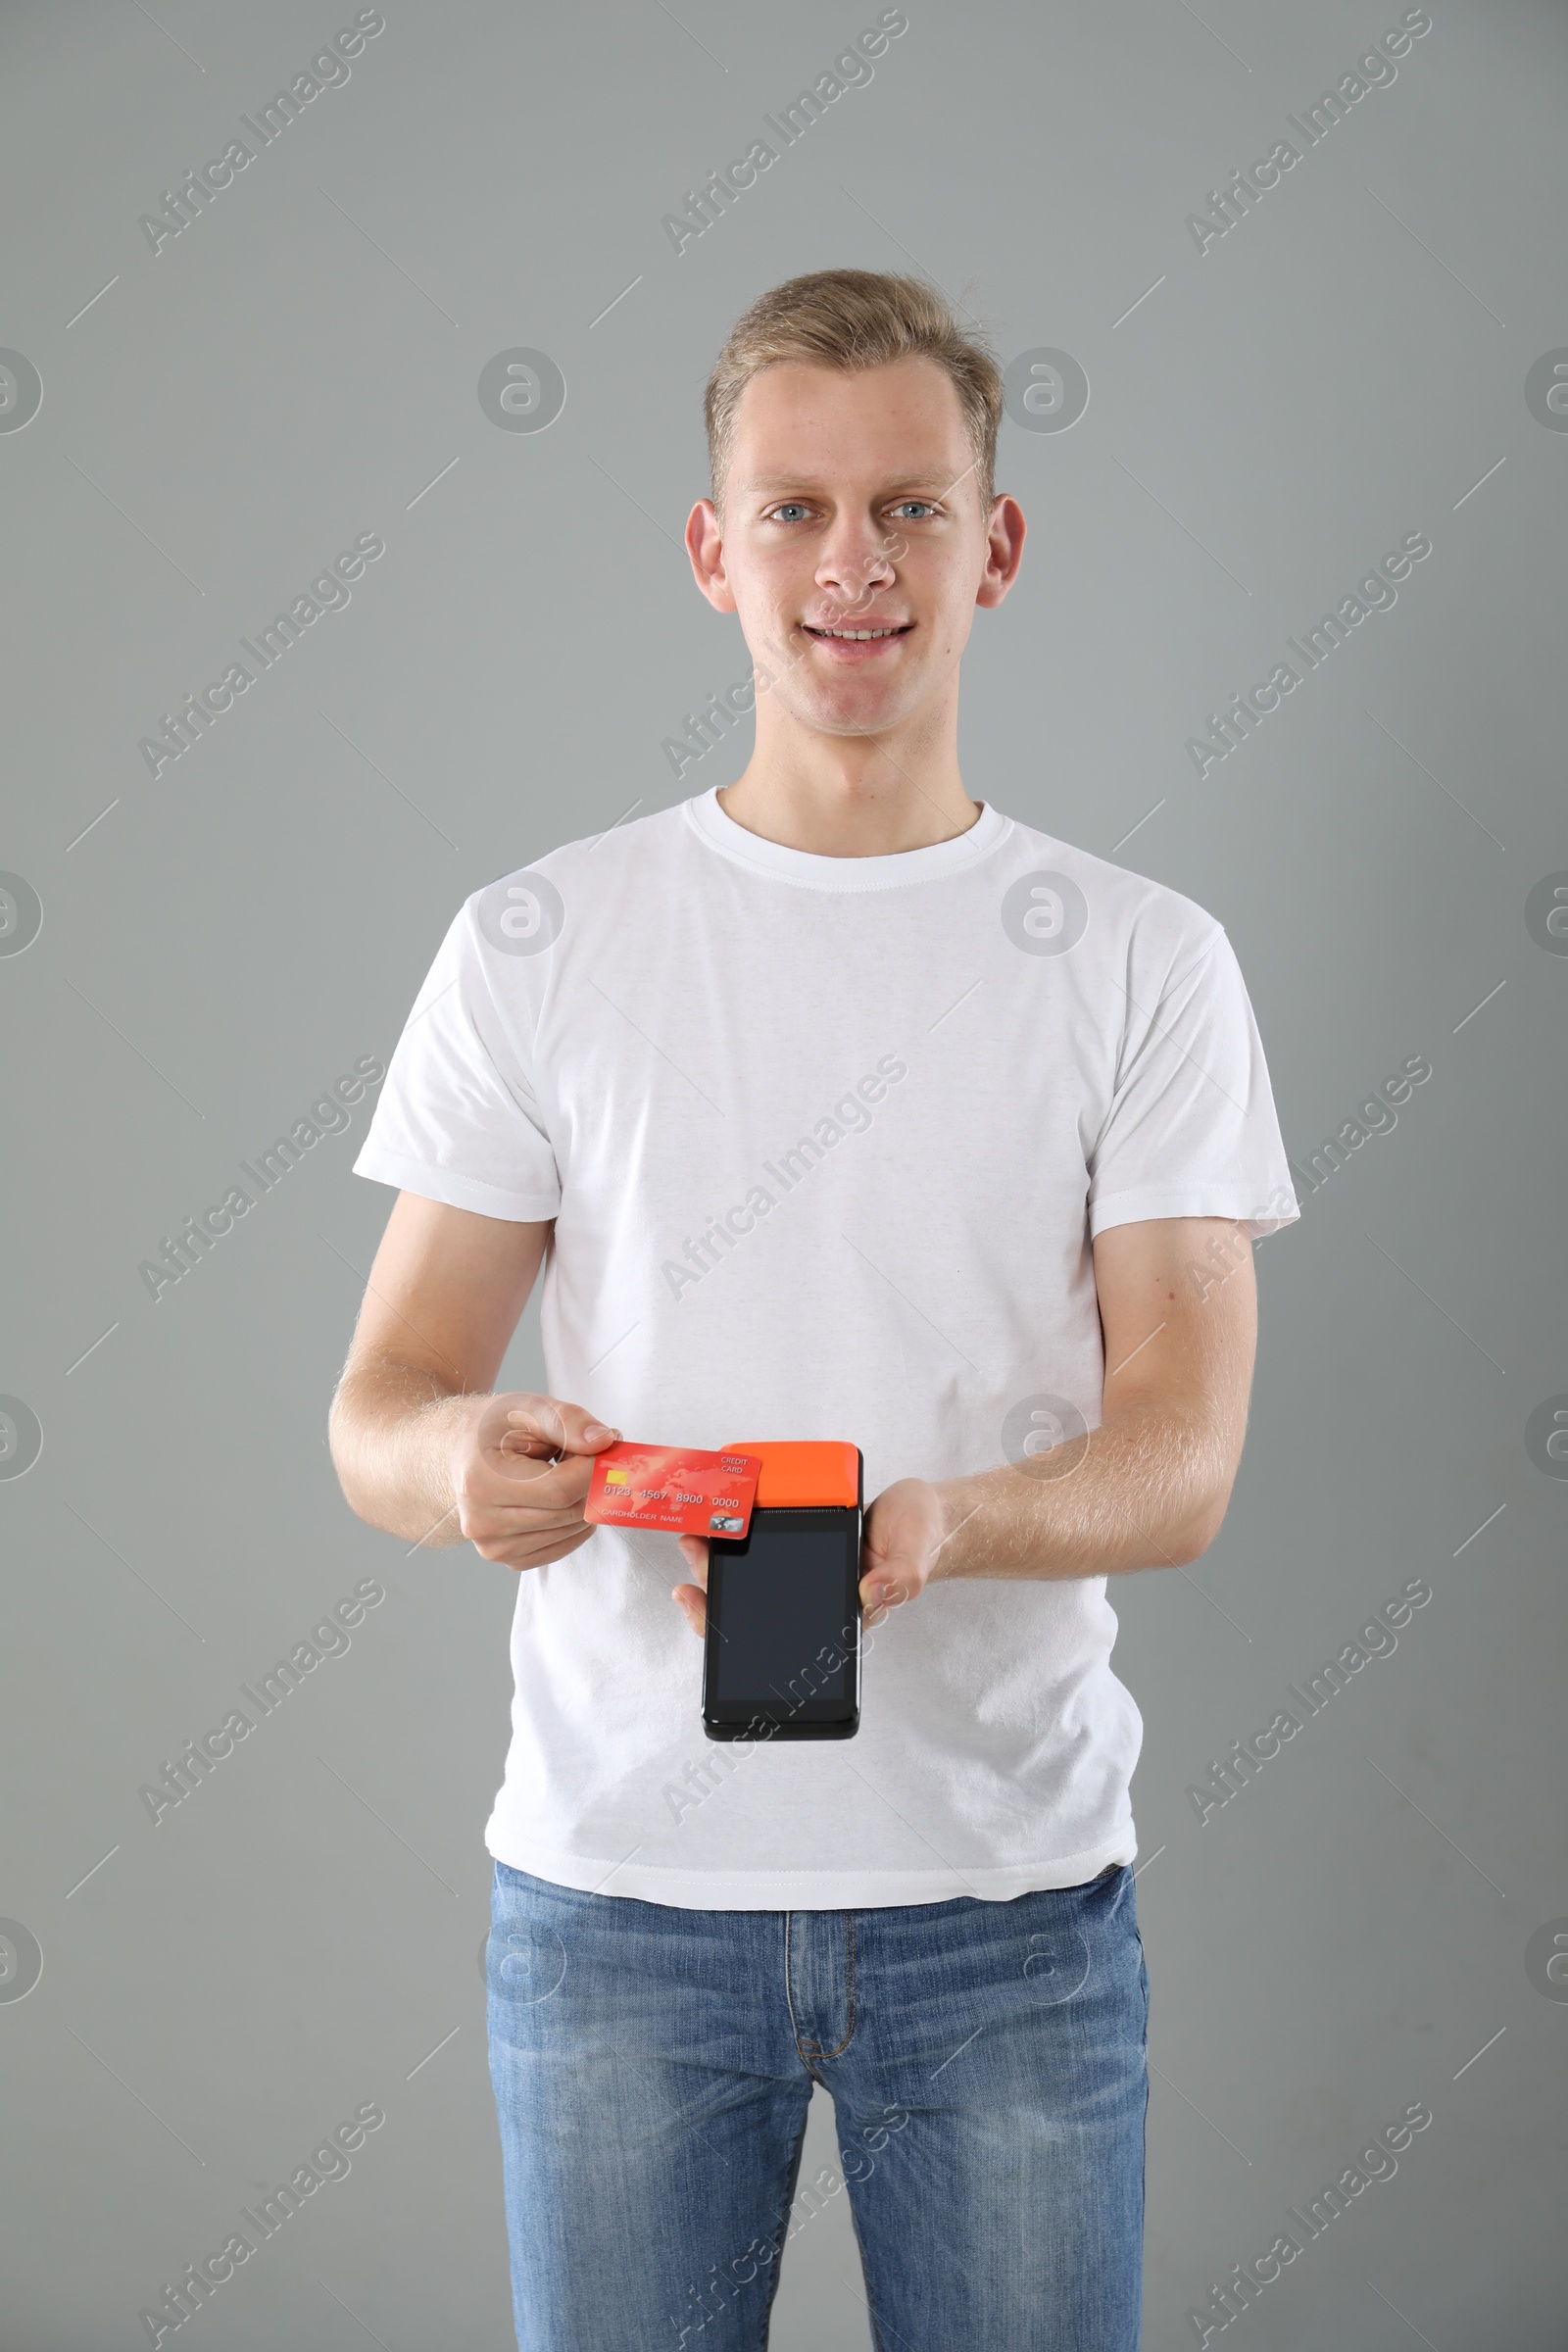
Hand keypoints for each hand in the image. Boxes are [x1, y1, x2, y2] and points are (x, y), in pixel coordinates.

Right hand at [449, 1390, 619, 1571]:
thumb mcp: (529, 1408)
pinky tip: (559, 1497)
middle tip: (586, 1455)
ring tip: (562, 1472)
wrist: (461, 1453)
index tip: (607, 1447)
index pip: (560, 1489)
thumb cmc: (495, 1428)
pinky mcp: (509, 1558)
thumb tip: (605, 1442)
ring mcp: (493, 1546)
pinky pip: (563, 1545)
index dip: (594, 1469)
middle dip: (590, 1482)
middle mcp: (482, 1522)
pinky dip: (574, 1521)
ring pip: (572, 1529)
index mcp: (481, 1482)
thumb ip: (569, 1422)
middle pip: (569, 1512)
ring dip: (583, 1499)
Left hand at [670, 1476, 950, 1638]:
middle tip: (687, 1583)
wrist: (922, 1514)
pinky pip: (760, 1546)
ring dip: (716, 1565)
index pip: (780, 1637)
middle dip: (714, 1596)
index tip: (706, 1610)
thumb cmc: (920, 1538)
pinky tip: (716, 1524)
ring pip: (749, 1577)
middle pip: (752, 1610)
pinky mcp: (798, 1543)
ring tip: (693, 1543)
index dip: (735, 1632)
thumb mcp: (916, 1555)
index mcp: (837, 1613)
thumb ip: (900, 1577)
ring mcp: (803, 1572)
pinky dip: (735, 1534)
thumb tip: (871, 1593)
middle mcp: (813, 1598)